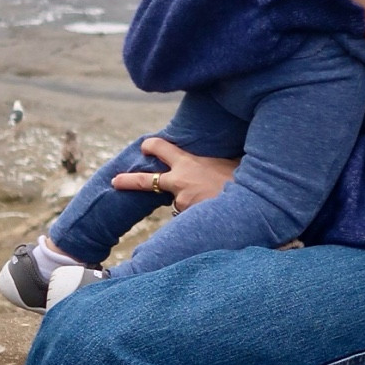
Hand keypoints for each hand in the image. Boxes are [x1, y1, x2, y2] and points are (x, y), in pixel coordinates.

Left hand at [112, 135, 237, 209]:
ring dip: (191, 203)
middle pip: (146, 181)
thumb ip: (213, 163)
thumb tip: (218, 163)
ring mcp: (180, 201)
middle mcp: (179, 180)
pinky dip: (197, 215)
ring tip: (214, 200)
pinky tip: (214, 211)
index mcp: (188, 162)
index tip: (145, 146)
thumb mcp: (226, 162)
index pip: (163, 149)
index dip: (152, 147)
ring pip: (178, 203)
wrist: (249, 200)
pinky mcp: (186, 217)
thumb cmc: (241, 179)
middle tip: (115, 181)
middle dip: (128, 180)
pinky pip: (188, 217)